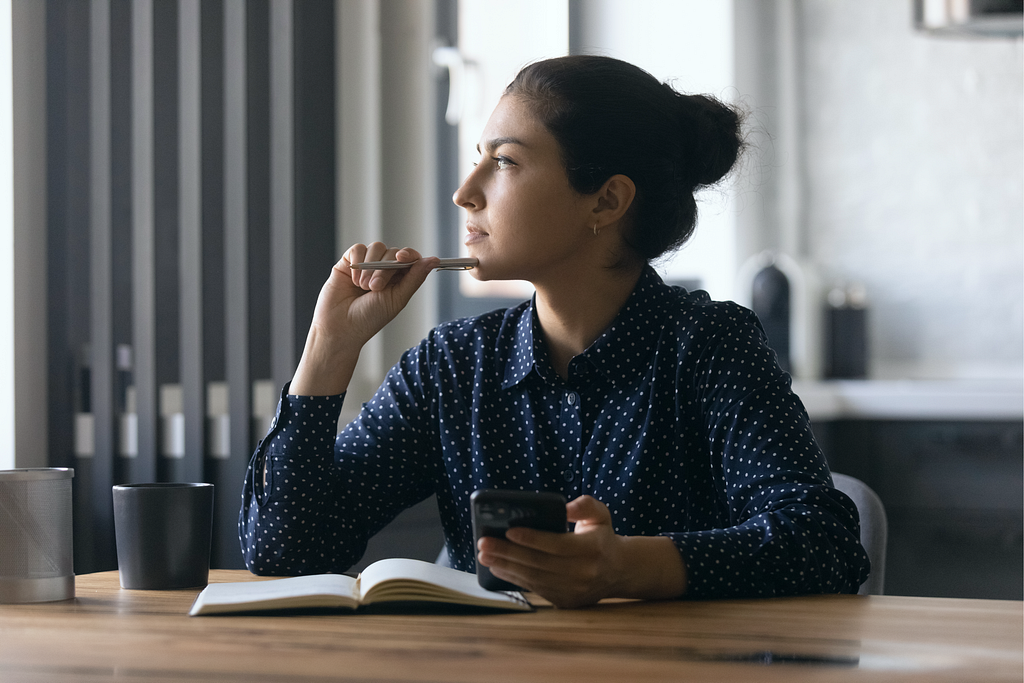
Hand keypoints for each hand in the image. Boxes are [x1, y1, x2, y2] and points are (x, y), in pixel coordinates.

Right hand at [290, 243, 438, 395]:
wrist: (340, 327)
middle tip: (375, 288)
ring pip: (376, 248)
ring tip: (364, 287)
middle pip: (392, 252)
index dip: (408, 254)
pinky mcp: (348, 263)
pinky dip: (357, 262)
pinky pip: (357, 249)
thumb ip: (414, 278)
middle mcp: (383, 270)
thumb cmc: (369, 319)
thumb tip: (433, 260)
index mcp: (399, 279)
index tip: (402, 257)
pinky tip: (353, 280)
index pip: (410, 258)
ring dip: (370, 267)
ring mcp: (366, 265)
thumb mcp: (397, 299)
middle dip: (385, 269)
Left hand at [477, 495, 685, 607]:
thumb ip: (585, 505)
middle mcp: (584, 573)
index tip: (509, 530)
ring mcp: (574, 591)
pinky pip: (535, 589)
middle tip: (484, 542)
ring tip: (484, 555)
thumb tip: (564, 508)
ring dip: (506, 566)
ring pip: (534, 578)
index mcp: (592, 549)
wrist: (619, 571)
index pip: (557, 544)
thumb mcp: (600, 514)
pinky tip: (498, 567)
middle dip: (508, 552)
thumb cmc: (601, 537)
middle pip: (539, 563)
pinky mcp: (565, 602)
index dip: (532, 538)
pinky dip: (514, 578)